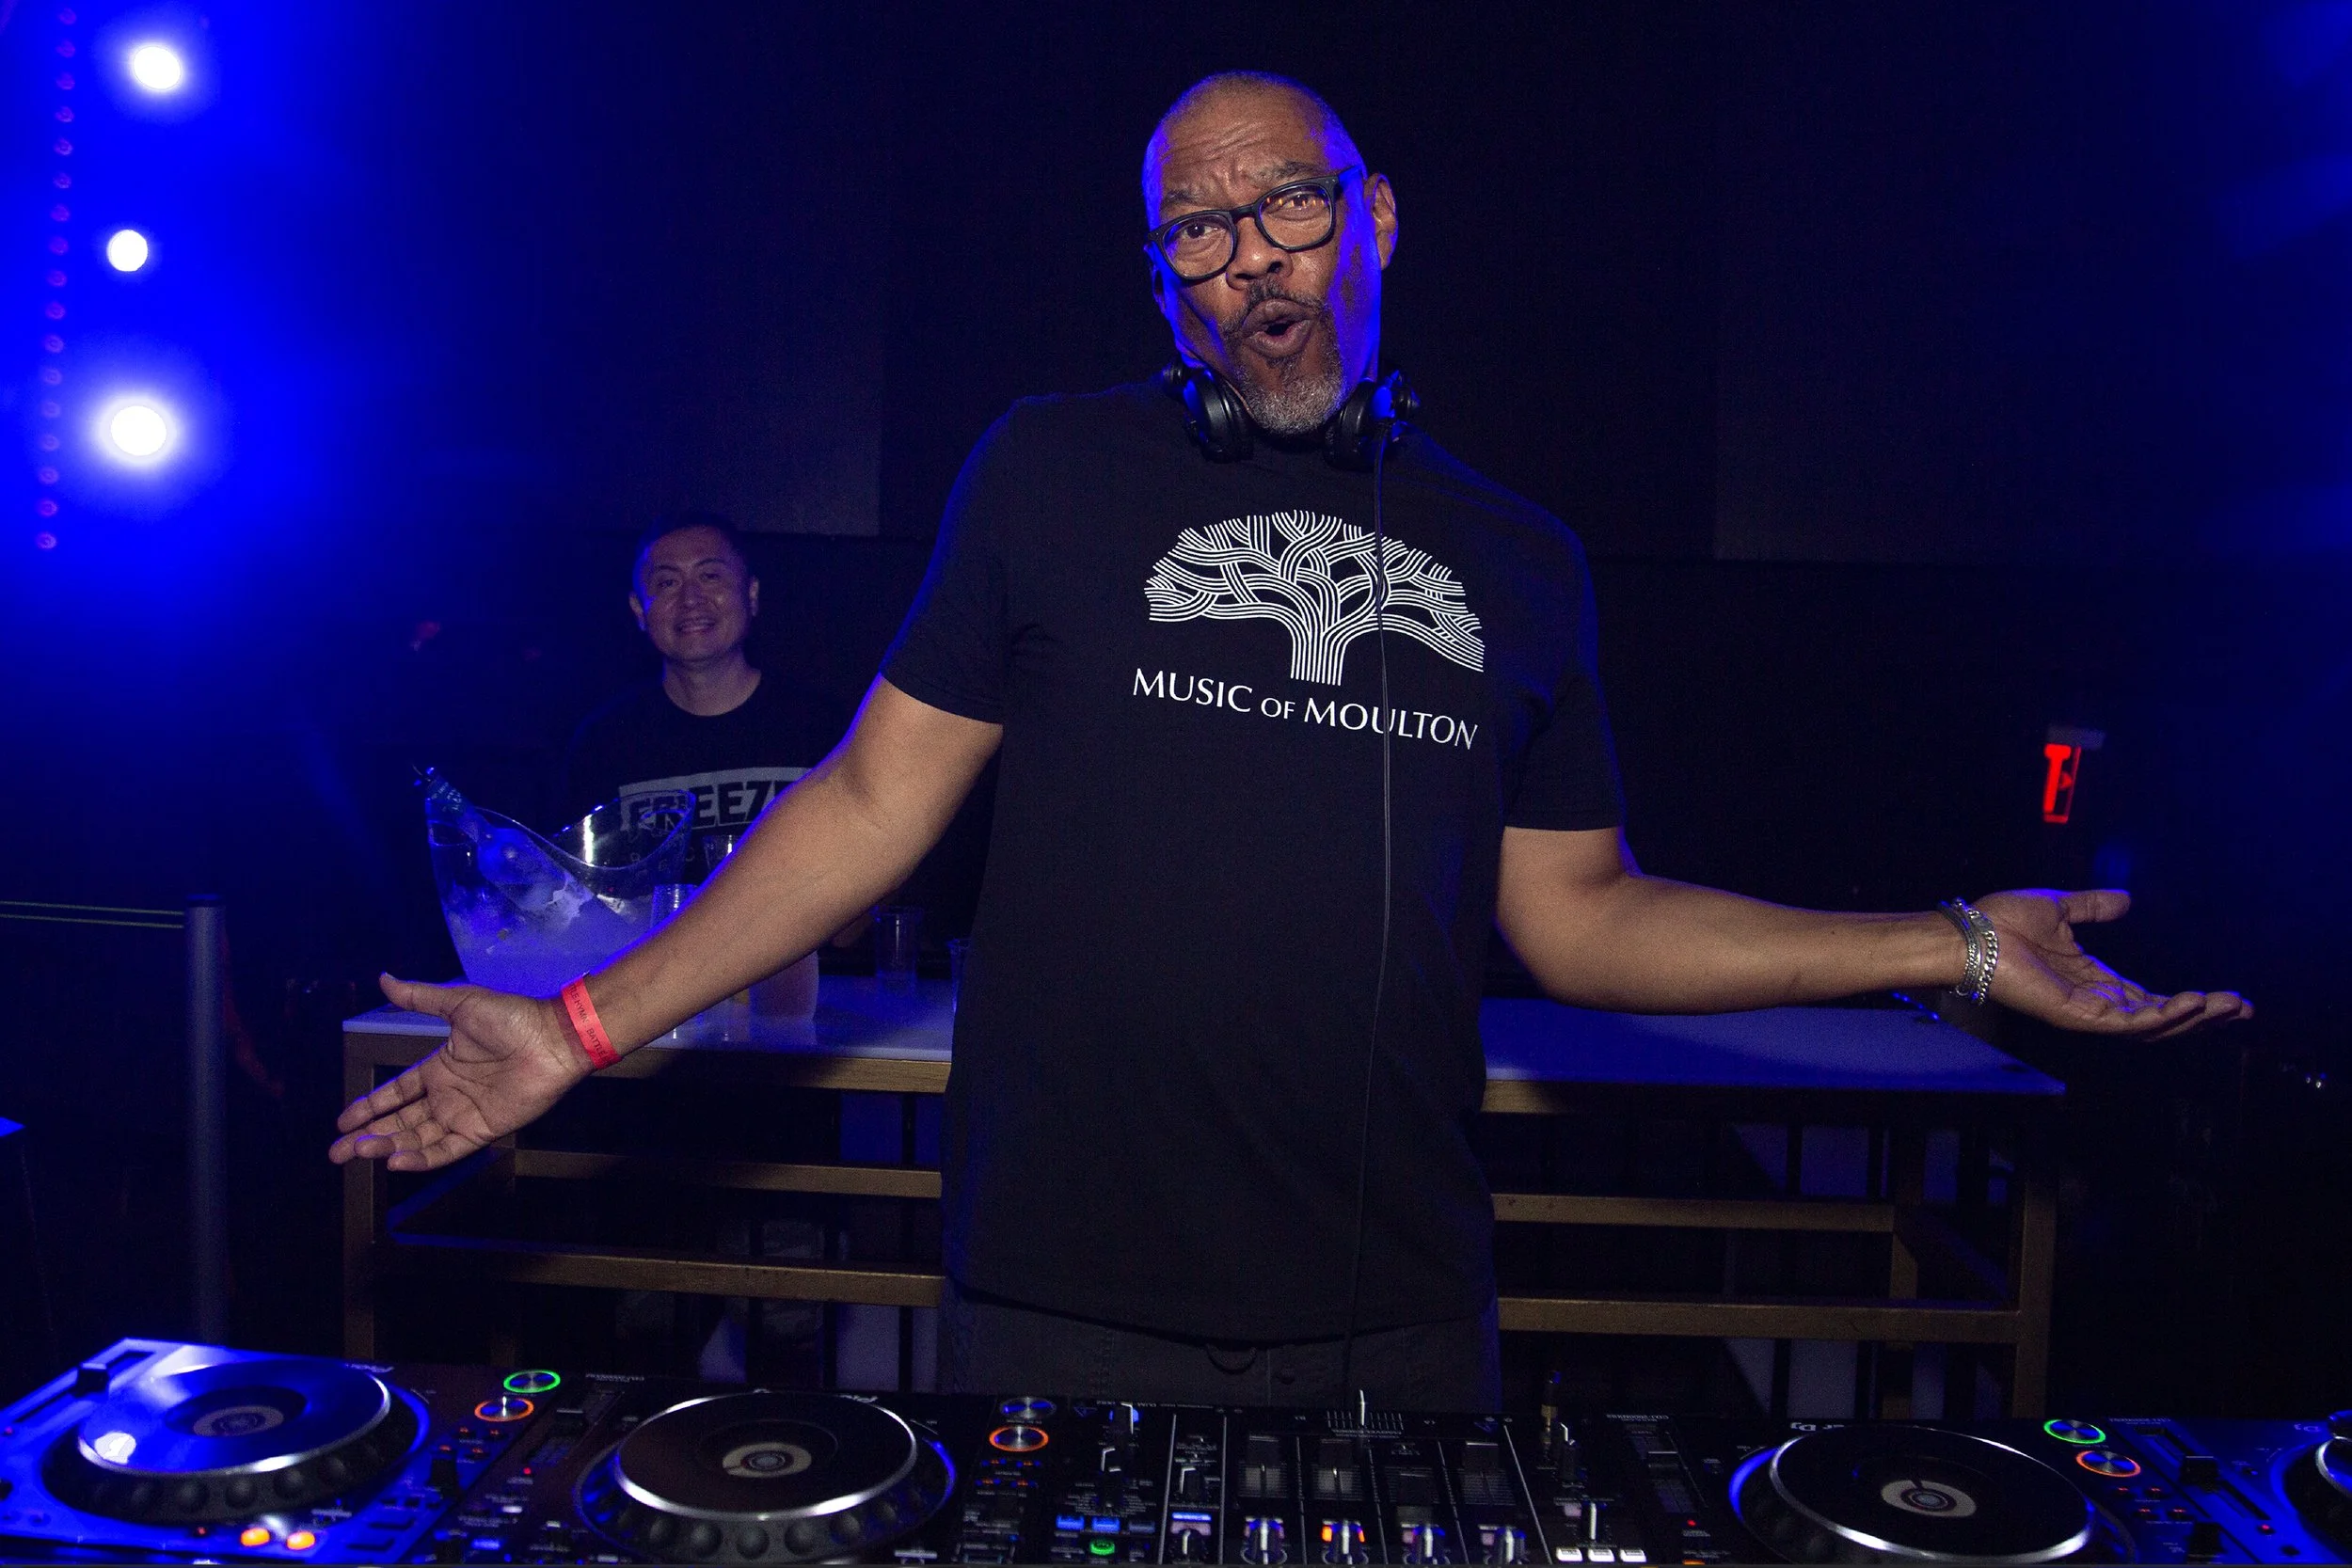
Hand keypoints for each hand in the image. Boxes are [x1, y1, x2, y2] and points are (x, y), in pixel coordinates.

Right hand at [329, 975, 588, 1170]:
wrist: (553, 1037)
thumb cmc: (512, 1017)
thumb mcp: (459, 1002)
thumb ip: (419, 997)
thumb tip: (383, 978)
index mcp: (440, 1067)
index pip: (396, 1093)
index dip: (369, 1107)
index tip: (341, 1121)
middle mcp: (448, 1095)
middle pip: (400, 1122)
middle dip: (366, 1136)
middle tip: (335, 1152)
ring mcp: (465, 1114)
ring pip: (417, 1138)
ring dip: (387, 1146)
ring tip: (357, 1152)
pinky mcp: (484, 1130)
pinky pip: (448, 1150)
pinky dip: (422, 1158)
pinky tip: (395, 1160)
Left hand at [1974, 889, 2250, 1037]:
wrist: (1972, 930)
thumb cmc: (2003, 920)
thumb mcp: (2060, 907)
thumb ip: (2093, 907)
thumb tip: (2127, 901)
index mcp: (2090, 978)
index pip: (2148, 996)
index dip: (2187, 1000)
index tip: (2226, 996)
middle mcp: (2092, 1000)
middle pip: (2158, 1016)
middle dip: (2202, 1015)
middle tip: (2241, 1008)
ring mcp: (2084, 1011)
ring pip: (2149, 1025)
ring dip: (2190, 1016)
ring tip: (2227, 1006)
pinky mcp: (2074, 1014)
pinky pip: (2125, 1022)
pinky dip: (2159, 1016)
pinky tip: (2189, 1002)